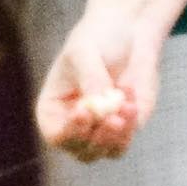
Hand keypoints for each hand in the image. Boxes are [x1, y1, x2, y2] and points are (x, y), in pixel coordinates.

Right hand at [36, 0, 186, 162]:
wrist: (127, 33)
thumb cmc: (96, 40)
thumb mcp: (85, 53)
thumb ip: (91, 79)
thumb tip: (101, 104)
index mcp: (54, 111)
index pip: (56, 135)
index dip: (70, 131)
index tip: (85, 111)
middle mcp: (75, 127)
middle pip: (82, 152)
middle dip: (98, 138)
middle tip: (113, 118)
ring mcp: (101, 129)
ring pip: (107, 152)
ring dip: (117, 136)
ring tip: (125, 106)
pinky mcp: (126, 127)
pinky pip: (128, 138)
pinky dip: (132, 123)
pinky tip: (131, 99)